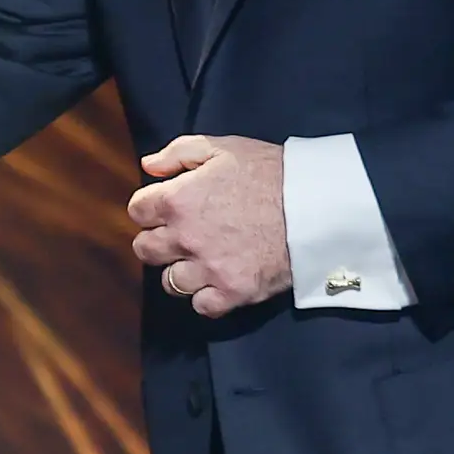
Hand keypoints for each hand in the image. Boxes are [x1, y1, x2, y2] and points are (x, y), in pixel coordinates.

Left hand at [128, 134, 289, 317]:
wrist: (316, 205)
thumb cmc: (271, 172)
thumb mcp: (223, 147)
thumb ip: (178, 153)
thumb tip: (148, 166)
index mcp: (177, 200)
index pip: (137, 211)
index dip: (151, 207)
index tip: (168, 208)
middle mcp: (185, 237)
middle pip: (145, 249)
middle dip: (159, 241)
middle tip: (183, 236)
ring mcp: (208, 268)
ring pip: (170, 282)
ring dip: (183, 272)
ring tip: (204, 260)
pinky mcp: (232, 291)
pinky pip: (201, 306)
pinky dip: (208, 297)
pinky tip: (220, 280)